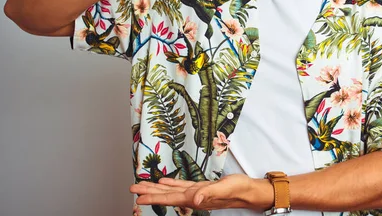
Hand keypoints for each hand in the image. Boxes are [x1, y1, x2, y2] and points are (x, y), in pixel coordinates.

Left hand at [130, 175, 272, 211]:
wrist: (249, 191)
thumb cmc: (239, 189)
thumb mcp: (225, 188)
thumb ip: (210, 193)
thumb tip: (195, 199)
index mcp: (196, 198)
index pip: (170, 198)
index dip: (154, 197)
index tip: (139, 197)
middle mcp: (193, 197)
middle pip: (166, 195)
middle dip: (149, 192)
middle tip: (132, 189)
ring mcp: (196, 193)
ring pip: (171, 190)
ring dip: (156, 188)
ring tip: (142, 185)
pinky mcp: (201, 188)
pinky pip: (181, 186)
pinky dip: (171, 184)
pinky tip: (163, 182)